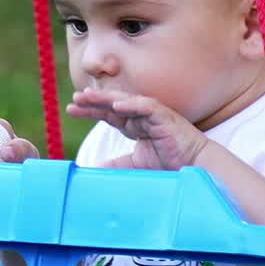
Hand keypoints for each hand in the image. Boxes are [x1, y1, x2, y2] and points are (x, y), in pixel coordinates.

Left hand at [67, 89, 207, 170]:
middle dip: (93, 100)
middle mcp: (141, 116)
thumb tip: (94, 169)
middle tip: (75, 97)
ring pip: (126, 101)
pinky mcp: (165, 117)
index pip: (107, 113)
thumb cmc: (169, 163)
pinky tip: (117, 104)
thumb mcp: (135, 164)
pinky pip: (146, 107)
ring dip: (107, 97)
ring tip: (88, 96)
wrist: (194, 166)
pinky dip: (132, 104)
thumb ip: (116, 164)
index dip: (90, 110)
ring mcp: (153, 114)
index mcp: (134, 124)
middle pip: (112, 104)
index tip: (70, 108)